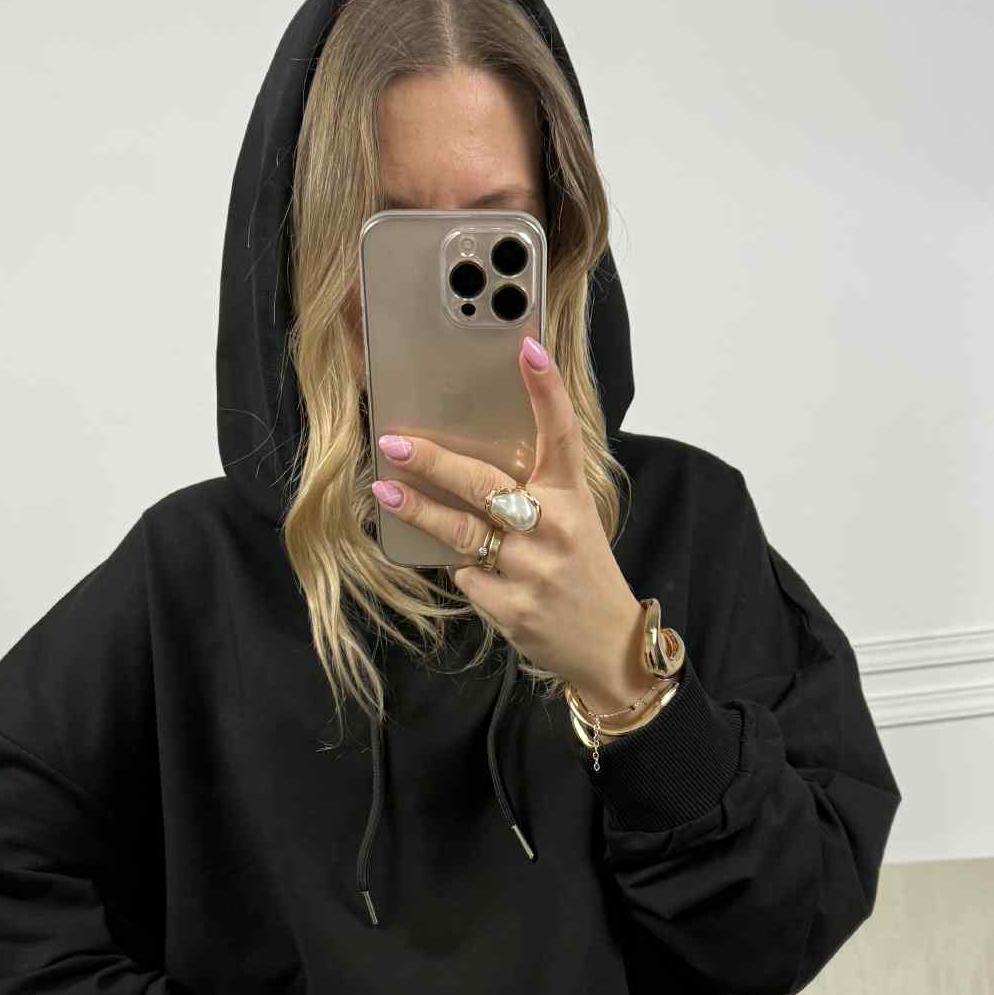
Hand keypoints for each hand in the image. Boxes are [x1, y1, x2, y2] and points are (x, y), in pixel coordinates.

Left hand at [371, 336, 647, 712]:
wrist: (608, 645)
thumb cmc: (583, 573)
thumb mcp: (576, 522)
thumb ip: (536, 492)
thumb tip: (468, 463)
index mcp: (573, 499)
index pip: (561, 434)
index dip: (546, 390)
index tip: (528, 348)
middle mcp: (554, 529)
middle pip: (484, 484)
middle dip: (434, 461)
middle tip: (395, 443)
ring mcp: (531, 571)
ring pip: (462, 532)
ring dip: (420, 511)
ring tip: (386, 493)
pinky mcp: (512, 608)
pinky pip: (466, 577)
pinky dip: (462, 569)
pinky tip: (469, 567)